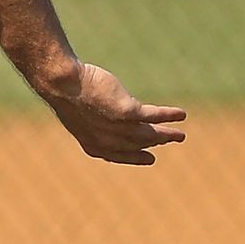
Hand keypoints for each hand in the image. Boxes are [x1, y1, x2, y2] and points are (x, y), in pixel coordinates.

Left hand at [39, 63, 186, 165]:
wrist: (63, 84)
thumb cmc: (65, 92)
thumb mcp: (77, 112)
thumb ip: (93, 120)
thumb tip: (103, 113)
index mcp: (93, 145)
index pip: (119, 155)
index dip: (136, 157)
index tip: (150, 159)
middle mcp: (108, 142)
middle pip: (139, 143)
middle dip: (157, 143)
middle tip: (172, 140)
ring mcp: (119, 128)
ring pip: (149, 133)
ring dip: (167, 134)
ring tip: (181, 134)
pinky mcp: (128, 112)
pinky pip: (154, 115)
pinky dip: (169, 115)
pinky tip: (181, 115)